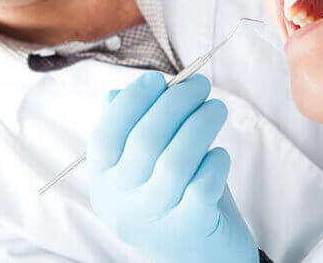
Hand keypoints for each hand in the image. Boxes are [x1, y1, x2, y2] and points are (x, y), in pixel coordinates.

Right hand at [87, 72, 257, 262]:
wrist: (203, 258)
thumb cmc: (174, 196)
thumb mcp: (145, 166)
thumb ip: (131, 130)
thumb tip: (119, 92)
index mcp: (103, 181)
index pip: (107, 133)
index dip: (131, 101)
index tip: (157, 78)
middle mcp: (120, 203)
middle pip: (146, 139)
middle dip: (177, 102)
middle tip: (200, 85)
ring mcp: (154, 218)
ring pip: (176, 160)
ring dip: (201, 124)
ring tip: (216, 109)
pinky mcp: (189, 229)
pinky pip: (203, 183)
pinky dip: (216, 161)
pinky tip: (219, 156)